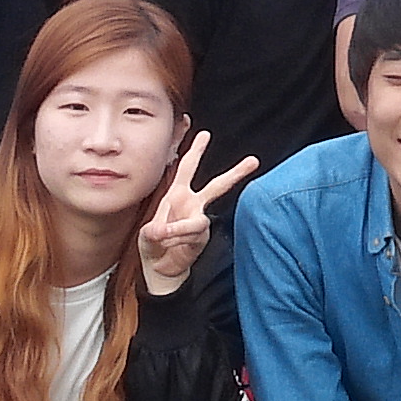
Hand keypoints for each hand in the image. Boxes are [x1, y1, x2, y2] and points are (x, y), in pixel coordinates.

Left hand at [138, 131, 260, 293]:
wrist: (159, 267)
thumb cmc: (153, 244)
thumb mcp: (147, 234)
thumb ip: (154, 230)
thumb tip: (161, 231)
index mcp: (177, 194)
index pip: (187, 167)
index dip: (195, 150)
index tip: (205, 133)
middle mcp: (192, 205)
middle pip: (217, 186)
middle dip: (235, 174)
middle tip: (254, 161)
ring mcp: (199, 222)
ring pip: (198, 222)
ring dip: (177, 230)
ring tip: (159, 236)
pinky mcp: (201, 238)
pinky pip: (190, 237)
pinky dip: (175, 241)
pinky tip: (167, 244)